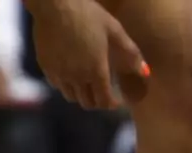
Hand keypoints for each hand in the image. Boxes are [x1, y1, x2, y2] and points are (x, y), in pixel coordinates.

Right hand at [28, 0, 147, 109]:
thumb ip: (130, 52)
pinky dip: (65, 85)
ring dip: (81, 94)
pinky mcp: (45, 67)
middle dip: (97, 101)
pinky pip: (56, 85)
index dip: (112, 104)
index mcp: (96, 71)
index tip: (116, 100)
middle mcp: (77, 78)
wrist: (55, 5)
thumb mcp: (114, 30)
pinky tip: (69, 74)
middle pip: (87, 103)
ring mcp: (59, 74)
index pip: (104, 101)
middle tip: (102, 92)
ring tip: (86, 84)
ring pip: (71, 97)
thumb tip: (146, 72)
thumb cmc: (88, 15)